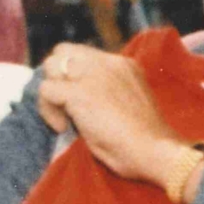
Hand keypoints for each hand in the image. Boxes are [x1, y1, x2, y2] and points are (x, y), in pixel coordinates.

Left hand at [35, 45, 186, 190]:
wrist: (157, 152)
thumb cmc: (148, 141)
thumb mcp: (129, 103)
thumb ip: (109, 91)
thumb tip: (80, 99)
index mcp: (124, 65)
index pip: (86, 55)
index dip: (76, 75)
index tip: (82, 102)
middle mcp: (109, 62)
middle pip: (63, 52)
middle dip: (59, 76)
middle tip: (67, 105)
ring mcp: (93, 75)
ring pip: (51, 65)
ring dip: (53, 90)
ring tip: (66, 116)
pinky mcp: (79, 92)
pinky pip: (46, 90)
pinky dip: (48, 110)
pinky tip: (63, 128)